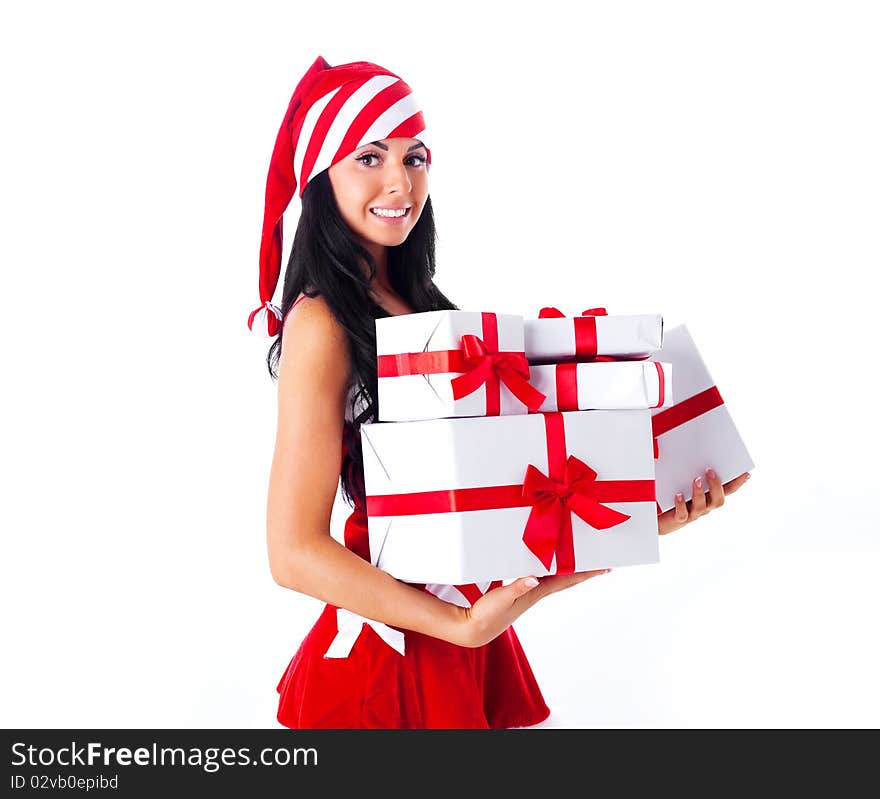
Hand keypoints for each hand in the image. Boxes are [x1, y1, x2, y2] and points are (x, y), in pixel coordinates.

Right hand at [450, 568, 611, 647]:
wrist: (475, 628)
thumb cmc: (487, 614)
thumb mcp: (500, 598)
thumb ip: (516, 587)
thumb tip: (534, 577)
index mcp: (536, 591)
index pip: (566, 579)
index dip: (585, 573)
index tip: (604, 568)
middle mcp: (536, 591)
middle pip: (567, 578)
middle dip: (584, 571)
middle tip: (603, 564)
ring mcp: (528, 592)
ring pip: (555, 576)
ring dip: (569, 569)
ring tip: (582, 562)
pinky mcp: (518, 590)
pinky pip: (540, 576)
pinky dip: (549, 568)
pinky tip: (547, 565)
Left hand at [658, 469, 750, 535]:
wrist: (663, 519)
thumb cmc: (677, 497)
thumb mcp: (687, 483)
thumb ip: (694, 473)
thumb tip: (696, 455)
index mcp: (710, 498)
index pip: (728, 491)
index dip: (737, 484)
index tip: (746, 473)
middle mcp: (705, 507)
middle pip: (718, 500)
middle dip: (716, 486)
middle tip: (710, 470)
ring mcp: (693, 513)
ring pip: (702, 506)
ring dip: (699, 492)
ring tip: (696, 480)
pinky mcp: (679, 518)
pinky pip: (683, 514)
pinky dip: (681, 504)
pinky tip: (679, 495)